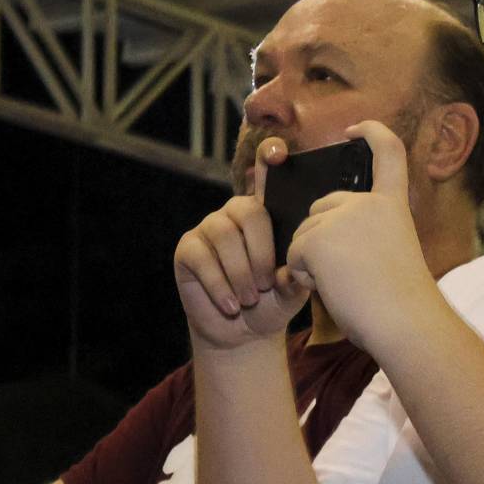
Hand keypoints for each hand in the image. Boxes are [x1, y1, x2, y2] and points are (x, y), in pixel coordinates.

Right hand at [173, 137, 309, 349]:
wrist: (244, 331)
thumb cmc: (273, 302)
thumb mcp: (292, 292)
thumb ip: (296, 277)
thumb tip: (292, 271)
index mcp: (268, 216)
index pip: (266, 179)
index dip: (268, 160)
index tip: (277, 152)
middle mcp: (236, 214)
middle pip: (248, 211)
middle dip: (261, 252)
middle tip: (267, 284)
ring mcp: (210, 228)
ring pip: (224, 236)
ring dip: (240, 273)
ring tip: (251, 298)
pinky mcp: (187, 249)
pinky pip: (201, 258)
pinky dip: (220, 285)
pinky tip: (232, 305)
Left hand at [285, 121, 441, 356]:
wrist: (406, 324)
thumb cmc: (402, 304)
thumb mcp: (392, 255)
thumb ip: (366, 235)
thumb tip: (320, 236)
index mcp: (392, 206)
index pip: (388, 151)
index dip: (371, 133)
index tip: (355, 130)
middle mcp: (368, 203)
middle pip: (322, 207)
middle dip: (321, 238)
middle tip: (353, 274)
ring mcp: (342, 217)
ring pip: (303, 233)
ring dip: (313, 262)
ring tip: (348, 284)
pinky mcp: (318, 237)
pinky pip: (292, 254)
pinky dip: (304, 276)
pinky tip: (332, 288)